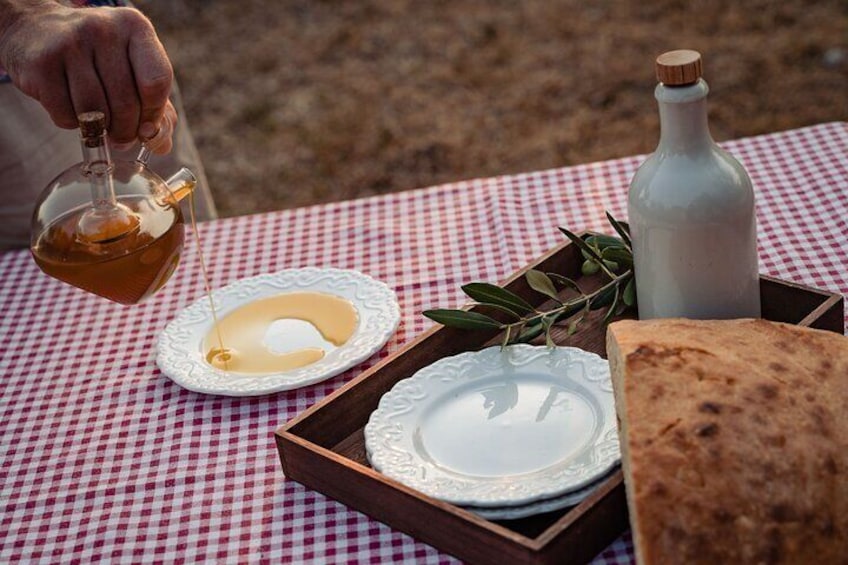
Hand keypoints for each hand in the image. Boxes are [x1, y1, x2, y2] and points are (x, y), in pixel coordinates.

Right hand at [0, 1, 174, 151]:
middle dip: (126, 131)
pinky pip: (66, 115)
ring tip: (98, 123)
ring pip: (96, 113)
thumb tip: (159, 144)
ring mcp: (70, 43)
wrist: (35, 29)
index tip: (146, 128)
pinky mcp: (42, 63)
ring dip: (99, 130)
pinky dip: (71, 124)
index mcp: (135, 28)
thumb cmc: (97, 57)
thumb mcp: (132, 67)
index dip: (154, 115)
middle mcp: (104, 30)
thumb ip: (156, 105)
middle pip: (127, 103)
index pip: (156, 82)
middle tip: (121, 137)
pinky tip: (71, 108)